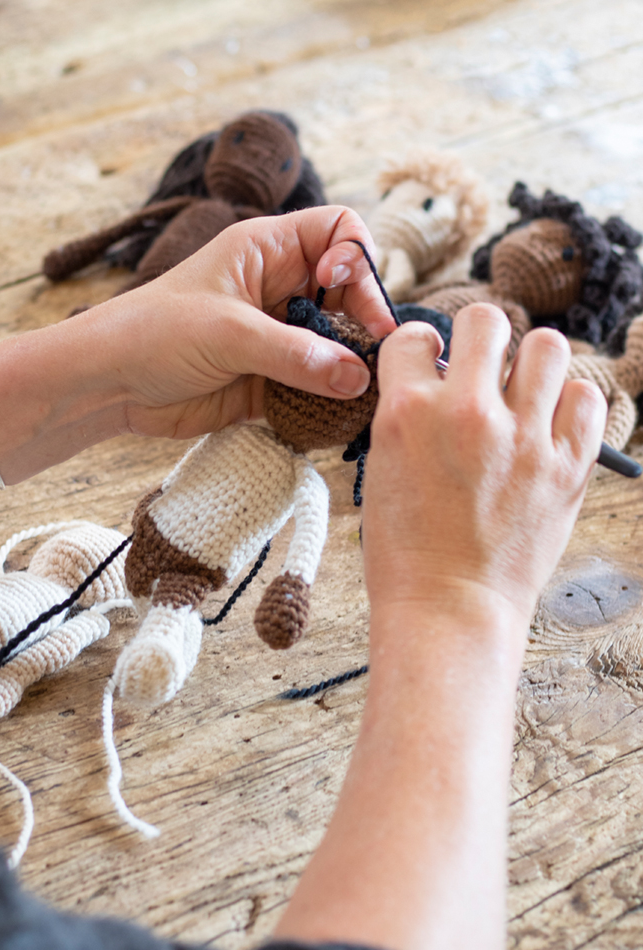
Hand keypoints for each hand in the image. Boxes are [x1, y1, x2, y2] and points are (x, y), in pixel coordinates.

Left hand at [64, 205, 394, 438]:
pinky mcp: (269, 380)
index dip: (357, 257)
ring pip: (337, 344)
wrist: (108, 385)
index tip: (348, 292)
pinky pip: (315, 386)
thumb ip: (296, 355)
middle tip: (376, 355)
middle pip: (349, 292)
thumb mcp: (229, 333)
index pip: (338, 231)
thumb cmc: (154, 333)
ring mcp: (277, 336)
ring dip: (352, 366)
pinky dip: (330, 400)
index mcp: (267, 251)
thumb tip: (358, 376)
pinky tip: (338, 414)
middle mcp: (279, 288)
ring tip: (365, 391)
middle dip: (366, 320)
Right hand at [362, 304, 606, 622]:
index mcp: (408, 413)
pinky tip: (550, 424)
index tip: (430, 365)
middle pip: (487, 320)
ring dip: (531, 364)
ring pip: (548, 346)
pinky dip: (571, 404)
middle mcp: (468, 413)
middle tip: (480, 368)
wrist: (450, 607)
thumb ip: (410, 415)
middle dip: (479, 338)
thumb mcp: (382, 468)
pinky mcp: (568, 466)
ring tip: (522, 394)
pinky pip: (588, 398)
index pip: (414, 337)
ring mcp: (524, 439)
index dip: (420, 348)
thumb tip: (441, 378)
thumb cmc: (406, 550)